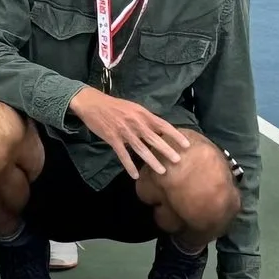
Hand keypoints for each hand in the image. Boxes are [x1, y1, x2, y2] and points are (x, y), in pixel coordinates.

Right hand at [65, 87, 191, 178]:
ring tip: (162, 171)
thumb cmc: (114, 105)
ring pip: (140, 149)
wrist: (92, 103)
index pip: (163, 125)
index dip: (175, 135)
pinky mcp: (112, 138)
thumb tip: (160, 130)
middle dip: (166, 150)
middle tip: (178, 161)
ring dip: (152, 161)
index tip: (186, 145)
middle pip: (154, 139)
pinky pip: (123, 154)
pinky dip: (129, 165)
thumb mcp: (133, 108)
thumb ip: (145, 118)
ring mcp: (124, 131)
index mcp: (142, 114)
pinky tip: (134, 175)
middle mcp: (135, 122)